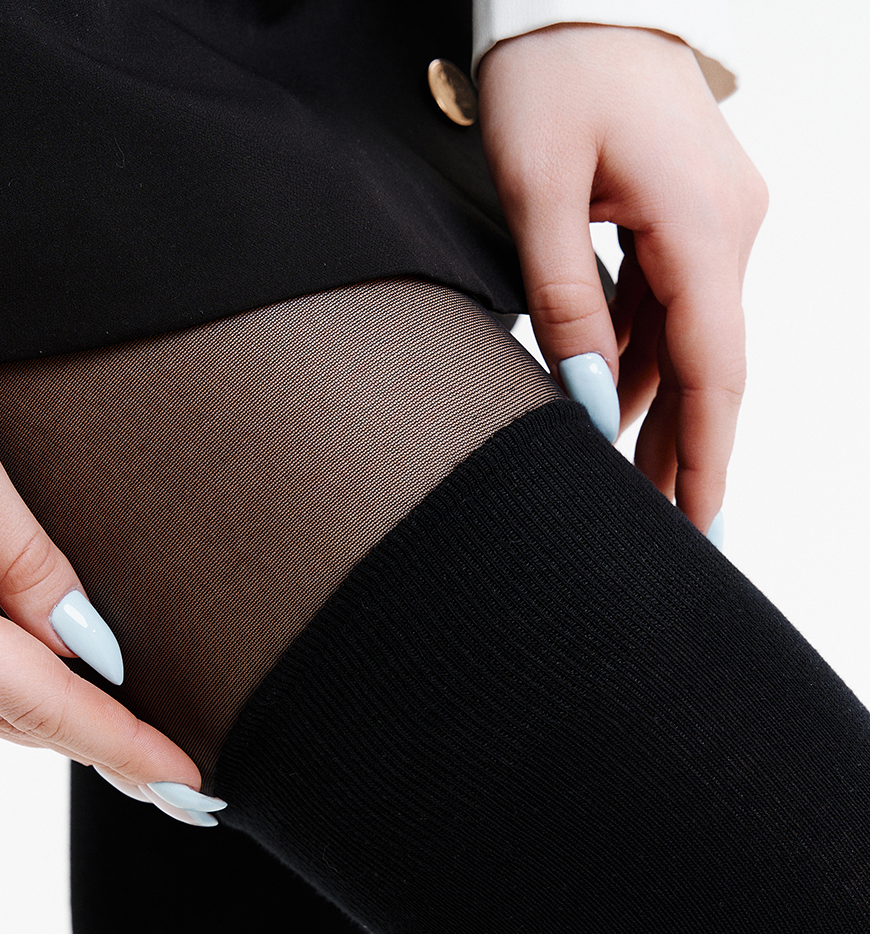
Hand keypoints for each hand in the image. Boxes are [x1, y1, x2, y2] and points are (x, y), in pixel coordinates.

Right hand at [0, 335, 221, 821]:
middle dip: (104, 754)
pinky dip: (11, 699)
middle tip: (180, 783)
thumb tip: (85, 642)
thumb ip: (26, 555)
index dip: (124, 748)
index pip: (46, 705)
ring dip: (58, 732)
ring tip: (131, 751)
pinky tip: (44, 690)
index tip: (189, 785)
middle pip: (18, 721)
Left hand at [478, 24, 768, 535]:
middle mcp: (730, 225)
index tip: (698, 528)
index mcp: (703, 223)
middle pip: (710, 366)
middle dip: (683, 452)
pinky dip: (645, 354)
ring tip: (628, 486)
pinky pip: (672, 300)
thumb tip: (590, 403)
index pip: (716, 372)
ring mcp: (718, 215)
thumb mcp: (537, 188)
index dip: (707, 459)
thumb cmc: (549, 68)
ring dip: (659, 409)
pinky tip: (616, 401)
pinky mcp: (692, 207)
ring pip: (689, 339)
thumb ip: (563, 303)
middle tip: (657, 531)